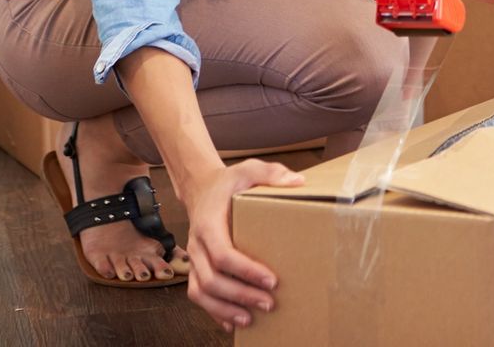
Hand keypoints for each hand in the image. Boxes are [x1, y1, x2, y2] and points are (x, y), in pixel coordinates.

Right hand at [181, 159, 304, 333]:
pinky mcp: (197, 267)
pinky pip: (198, 294)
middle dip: (239, 295)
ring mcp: (195, 258)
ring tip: (250, 320)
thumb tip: (298, 182)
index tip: (271, 280)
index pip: (223, 254)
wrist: (202, 189)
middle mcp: (197, 244)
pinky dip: (214, 311)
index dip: (245, 271)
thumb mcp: (249, 169)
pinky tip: (232, 322)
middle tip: (268, 304)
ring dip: (224, 309)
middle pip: (212, 279)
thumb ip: (271, 173)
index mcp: (209, 223)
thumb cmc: (229, 182)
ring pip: (201, 292)